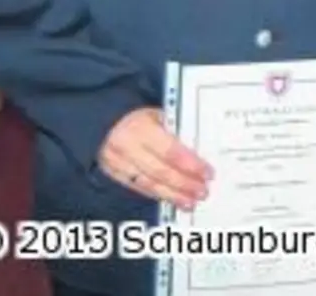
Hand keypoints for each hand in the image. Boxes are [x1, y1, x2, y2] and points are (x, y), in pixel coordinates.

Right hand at [98, 107, 212, 209]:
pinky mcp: (115, 174)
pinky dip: (159, 196)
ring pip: (150, 184)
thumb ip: (176, 131)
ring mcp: (118, 163)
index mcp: (140, 128)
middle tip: (202, 190)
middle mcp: (126, 147)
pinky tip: (174, 199)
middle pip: (161, 171)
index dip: (190, 164)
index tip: (207, 172)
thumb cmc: (138, 116)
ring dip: (174, 195)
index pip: (170, 151)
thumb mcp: (158, 114)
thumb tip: (200, 150)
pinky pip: (140, 188)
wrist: (108, 121)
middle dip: (184, 183)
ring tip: (191, 201)